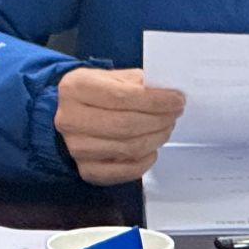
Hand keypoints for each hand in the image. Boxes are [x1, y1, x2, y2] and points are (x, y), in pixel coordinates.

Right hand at [54, 68, 185, 185]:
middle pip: (127, 125)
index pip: (123, 97)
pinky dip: (145, 161)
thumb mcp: (112, 77)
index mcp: (76, 88)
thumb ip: (138, 83)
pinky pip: (125, 171)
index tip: (177, 100)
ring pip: (129, 148)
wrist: (72, 117)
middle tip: (174, 114)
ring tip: (166, 127)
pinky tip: (152, 149)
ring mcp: (77, 148)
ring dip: (156, 138)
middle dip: (159, 120)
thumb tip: (168, 94)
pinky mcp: (87, 170)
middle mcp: (70, 119)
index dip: (156, 100)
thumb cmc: (96, 94)